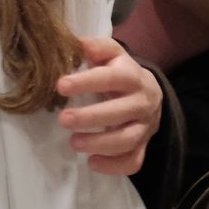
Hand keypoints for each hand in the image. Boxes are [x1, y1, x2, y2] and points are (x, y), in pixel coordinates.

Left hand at [56, 37, 159, 174]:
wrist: (147, 92)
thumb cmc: (119, 71)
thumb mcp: (111, 54)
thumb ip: (96, 47)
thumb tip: (76, 42)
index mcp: (132, 77)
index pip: (111, 78)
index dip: (86, 82)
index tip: (60, 86)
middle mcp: (142, 102)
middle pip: (121, 112)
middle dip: (91, 117)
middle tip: (63, 119)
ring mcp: (145, 126)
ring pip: (128, 139)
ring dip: (100, 144)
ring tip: (73, 143)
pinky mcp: (144, 146)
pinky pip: (134, 161)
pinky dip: (114, 166)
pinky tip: (92, 163)